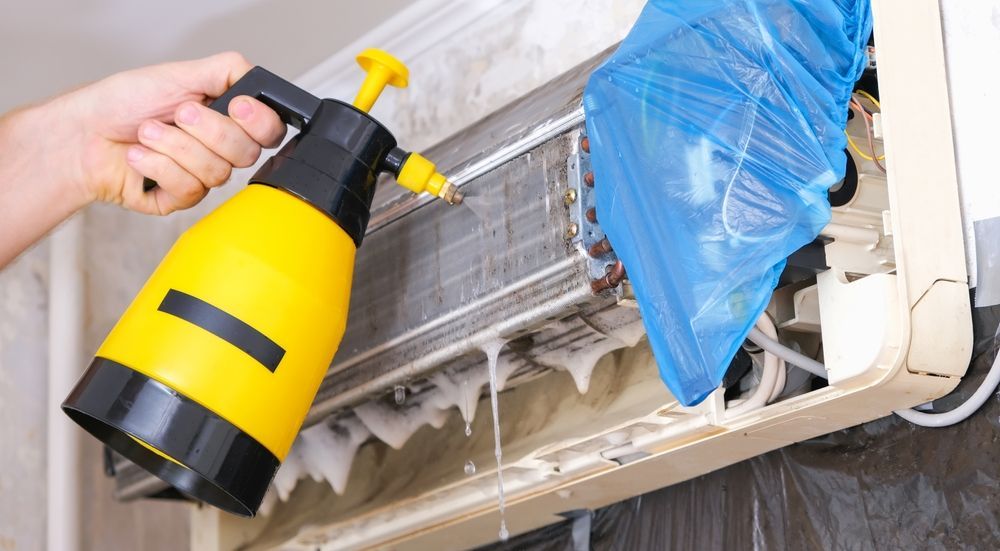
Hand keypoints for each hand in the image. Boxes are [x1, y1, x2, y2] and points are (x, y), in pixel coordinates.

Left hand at [56, 51, 286, 214]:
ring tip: (147, 132)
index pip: (269, 130)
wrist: (84, 134)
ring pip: (216, 172)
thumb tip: (257, 78)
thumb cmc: (124, 103)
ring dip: (173, 146)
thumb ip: (227, 71)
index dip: (259, 121)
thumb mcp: (180, 75)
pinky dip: (158, 166)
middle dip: (206, 130)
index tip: (235, 106)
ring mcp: (202, 176)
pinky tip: (140, 155)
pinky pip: (189, 189)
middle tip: (177, 114)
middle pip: (247, 153)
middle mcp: (220, 149)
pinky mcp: (180, 199)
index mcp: (227, 119)